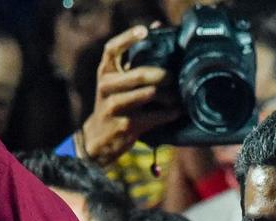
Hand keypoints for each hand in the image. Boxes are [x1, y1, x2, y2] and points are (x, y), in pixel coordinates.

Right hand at [79, 25, 180, 164]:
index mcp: (105, 72)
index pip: (112, 49)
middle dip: (162, 76)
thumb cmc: (114, 104)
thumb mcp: (115, 82)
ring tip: (177, 97)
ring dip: (169, 96)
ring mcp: (115, 106)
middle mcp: (106, 87)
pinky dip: (168, 113)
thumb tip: (156, 26)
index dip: (128, 38)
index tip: (145, 31)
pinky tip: (176, 111)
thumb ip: (132, 59)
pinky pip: (154, 116)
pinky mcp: (126, 125)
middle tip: (174, 78)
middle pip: (139, 74)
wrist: (98, 137)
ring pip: (149, 94)